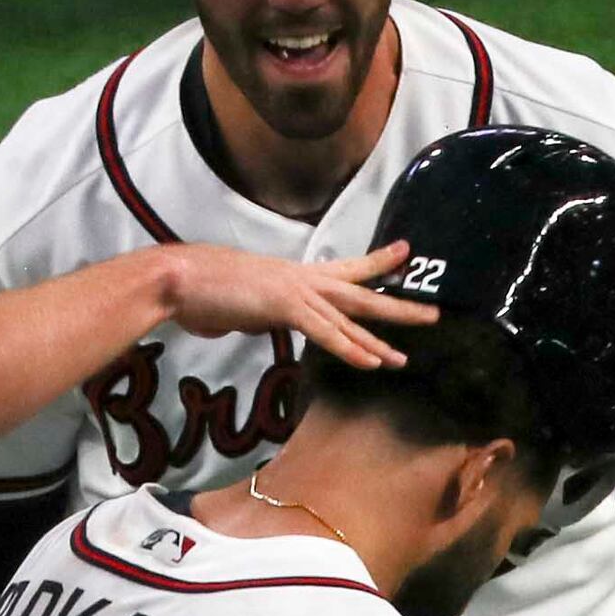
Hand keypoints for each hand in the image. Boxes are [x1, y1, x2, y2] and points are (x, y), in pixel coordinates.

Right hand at [157, 241, 437, 370]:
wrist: (179, 278)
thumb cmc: (202, 291)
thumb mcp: (240, 303)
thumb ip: (254, 312)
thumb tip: (247, 320)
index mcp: (295, 275)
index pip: (346, 268)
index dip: (378, 262)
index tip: (404, 254)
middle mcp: (303, 278)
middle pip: (362, 291)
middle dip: (399, 305)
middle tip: (435, 313)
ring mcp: (296, 290)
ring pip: (349, 316)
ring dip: (379, 340)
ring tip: (406, 357)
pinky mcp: (284, 306)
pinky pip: (325, 332)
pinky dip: (349, 348)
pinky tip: (371, 362)